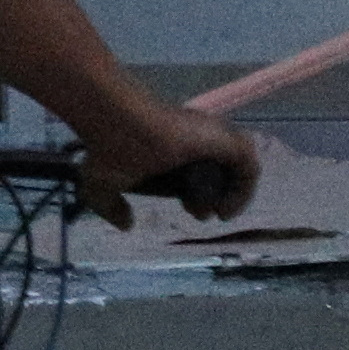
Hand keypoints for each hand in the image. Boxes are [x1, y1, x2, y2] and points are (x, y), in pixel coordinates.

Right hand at [75, 100, 264, 230]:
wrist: (118, 124)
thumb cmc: (108, 149)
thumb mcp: (99, 186)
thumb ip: (110, 208)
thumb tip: (127, 225)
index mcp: (172, 145)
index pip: (198, 170)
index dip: (198, 194)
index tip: (186, 209)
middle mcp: (196, 139)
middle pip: (221, 171)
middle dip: (215, 195)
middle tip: (200, 213)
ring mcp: (212, 136)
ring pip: (237, 168)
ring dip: (232, 193)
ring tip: (219, 213)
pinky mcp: (225, 139)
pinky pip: (249, 169)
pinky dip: (243, 191)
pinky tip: (226, 210)